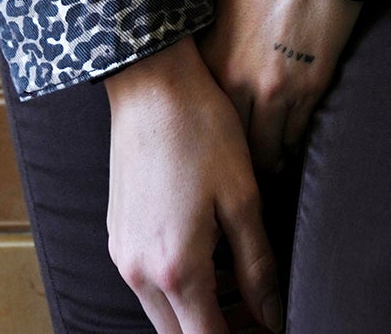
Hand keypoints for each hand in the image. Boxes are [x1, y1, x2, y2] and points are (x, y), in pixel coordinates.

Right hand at [104, 34, 282, 333]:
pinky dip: (176, 290)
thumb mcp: (243, 198)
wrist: (150, 82)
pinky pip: (147, 286)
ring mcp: (123, 254)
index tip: (268, 330)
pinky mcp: (117, 235)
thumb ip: (258, 266)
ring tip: (239, 290)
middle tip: (258, 315)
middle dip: (220, 332)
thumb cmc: (200, 131)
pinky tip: (207, 261)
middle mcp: (140, 272)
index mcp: (176, 268)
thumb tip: (273, 316)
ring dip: (197, 315)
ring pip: (162, 315)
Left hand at [198, 0, 362, 174]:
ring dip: (270, 160)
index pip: (204, 121)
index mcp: (212, 61)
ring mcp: (276, 91)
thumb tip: (213, 80)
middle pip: (235, 147)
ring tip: (271, 164)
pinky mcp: (311, 89)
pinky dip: (294, 143)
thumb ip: (215, 53)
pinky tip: (291, 143)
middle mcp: (238, 83)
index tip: (213, 152)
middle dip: (240, 162)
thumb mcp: (221, 10)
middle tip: (243, 169)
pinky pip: (298, 135)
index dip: (209, 141)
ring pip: (269, 152)